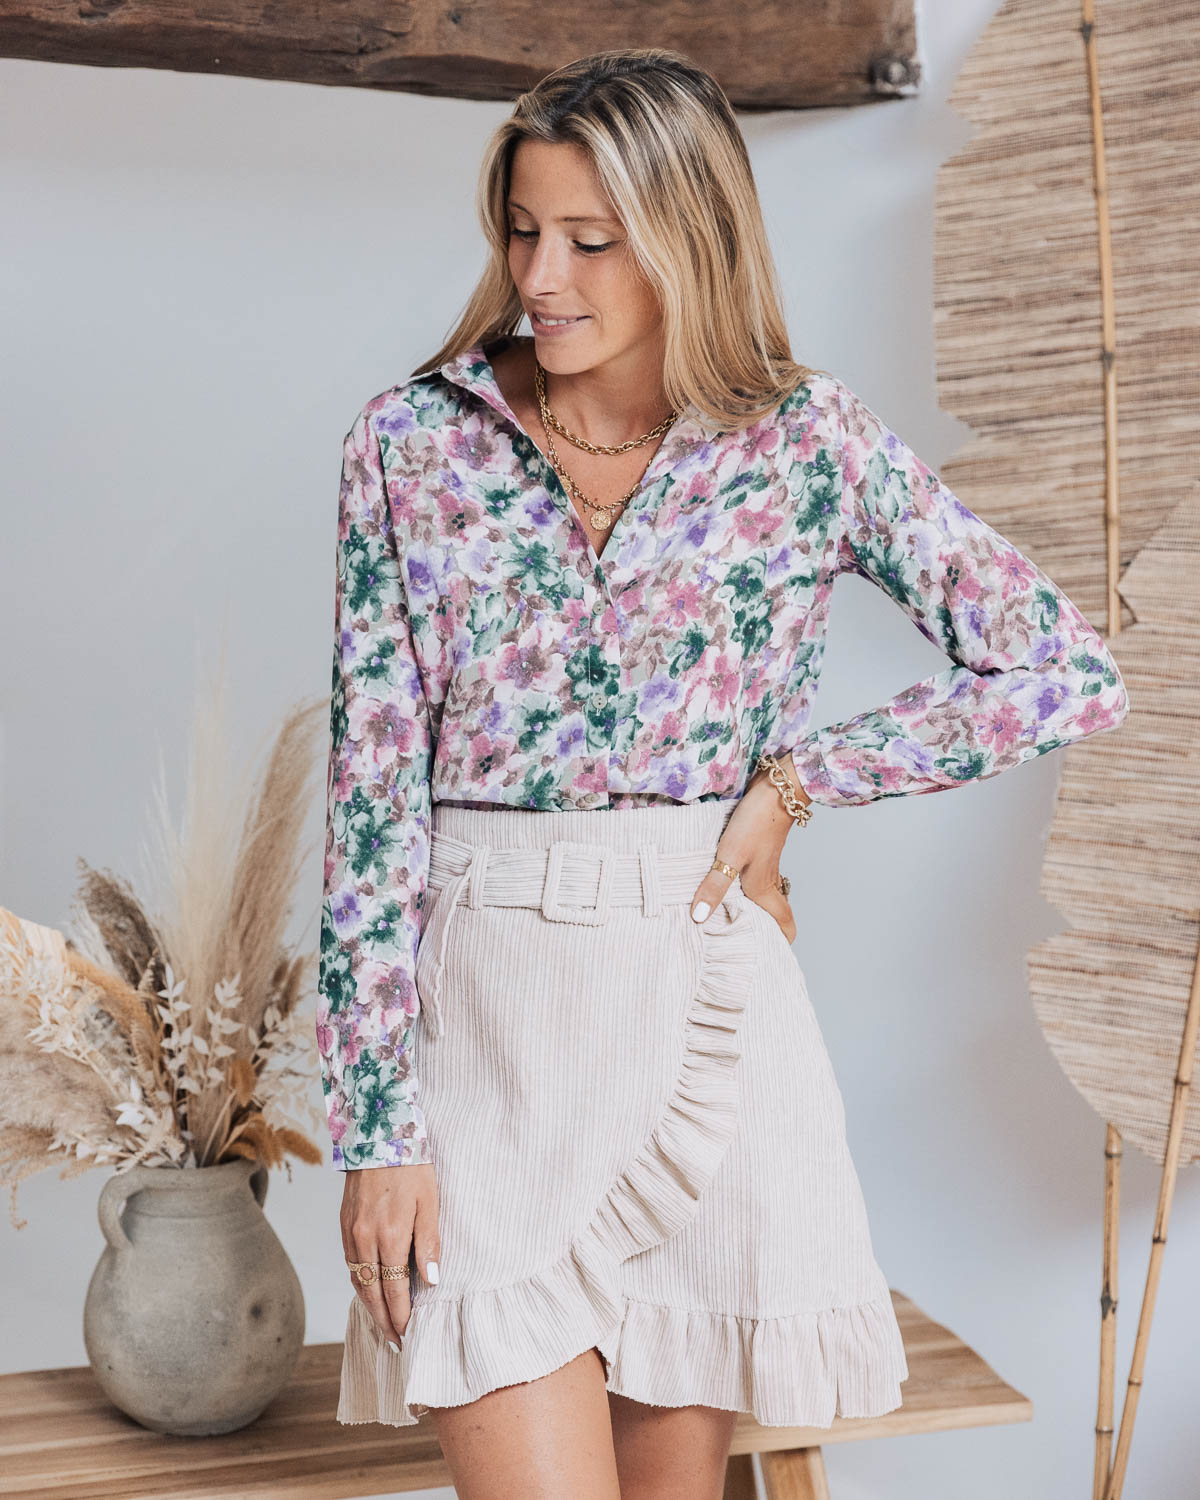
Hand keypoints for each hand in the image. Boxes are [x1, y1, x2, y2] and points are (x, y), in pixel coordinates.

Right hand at [341, 1162, 440, 1346]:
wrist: (378, 1137)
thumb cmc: (412, 1169)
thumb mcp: (430, 1203)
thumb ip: (430, 1244)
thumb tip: (431, 1281)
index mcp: (390, 1236)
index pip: (394, 1290)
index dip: (401, 1316)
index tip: (408, 1335)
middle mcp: (365, 1239)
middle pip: (371, 1293)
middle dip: (383, 1321)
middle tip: (394, 1343)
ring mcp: (350, 1233)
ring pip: (357, 1282)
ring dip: (368, 1307)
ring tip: (382, 1325)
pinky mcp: (343, 1225)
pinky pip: (349, 1264)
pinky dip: (358, 1285)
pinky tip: (367, 1292)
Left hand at [689, 759, 809, 941]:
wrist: (775, 789)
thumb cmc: (756, 824)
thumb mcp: (729, 856)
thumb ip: (714, 886)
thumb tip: (699, 919)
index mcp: (765, 890)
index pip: (785, 924)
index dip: (781, 943)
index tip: (768, 957)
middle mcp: (768, 881)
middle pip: (773, 914)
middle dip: (761, 930)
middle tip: (738, 943)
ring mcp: (764, 865)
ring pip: (762, 895)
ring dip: (749, 908)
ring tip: (722, 918)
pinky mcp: (756, 850)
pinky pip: (750, 877)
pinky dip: (740, 887)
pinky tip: (719, 882)